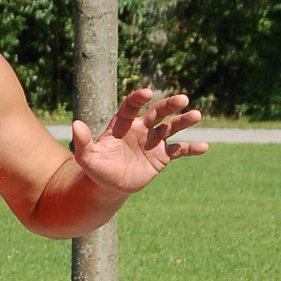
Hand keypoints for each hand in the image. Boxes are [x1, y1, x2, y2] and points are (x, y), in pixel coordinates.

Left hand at [71, 88, 207, 194]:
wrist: (108, 186)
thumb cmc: (96, 169)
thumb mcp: (86, 157)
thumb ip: (83, 141)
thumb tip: (76, 124)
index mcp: (123, 123)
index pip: (132, 106)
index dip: (138, 99)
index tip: (147, 94)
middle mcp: (141, 128)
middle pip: (158, 113)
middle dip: (169, 106)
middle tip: (182, 99)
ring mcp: (153, 141)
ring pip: (172, 128)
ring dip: (184, 121)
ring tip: (196, 115)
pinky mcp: (162, 157)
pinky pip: (179, 151)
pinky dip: (191, 149)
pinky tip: (204, 147)